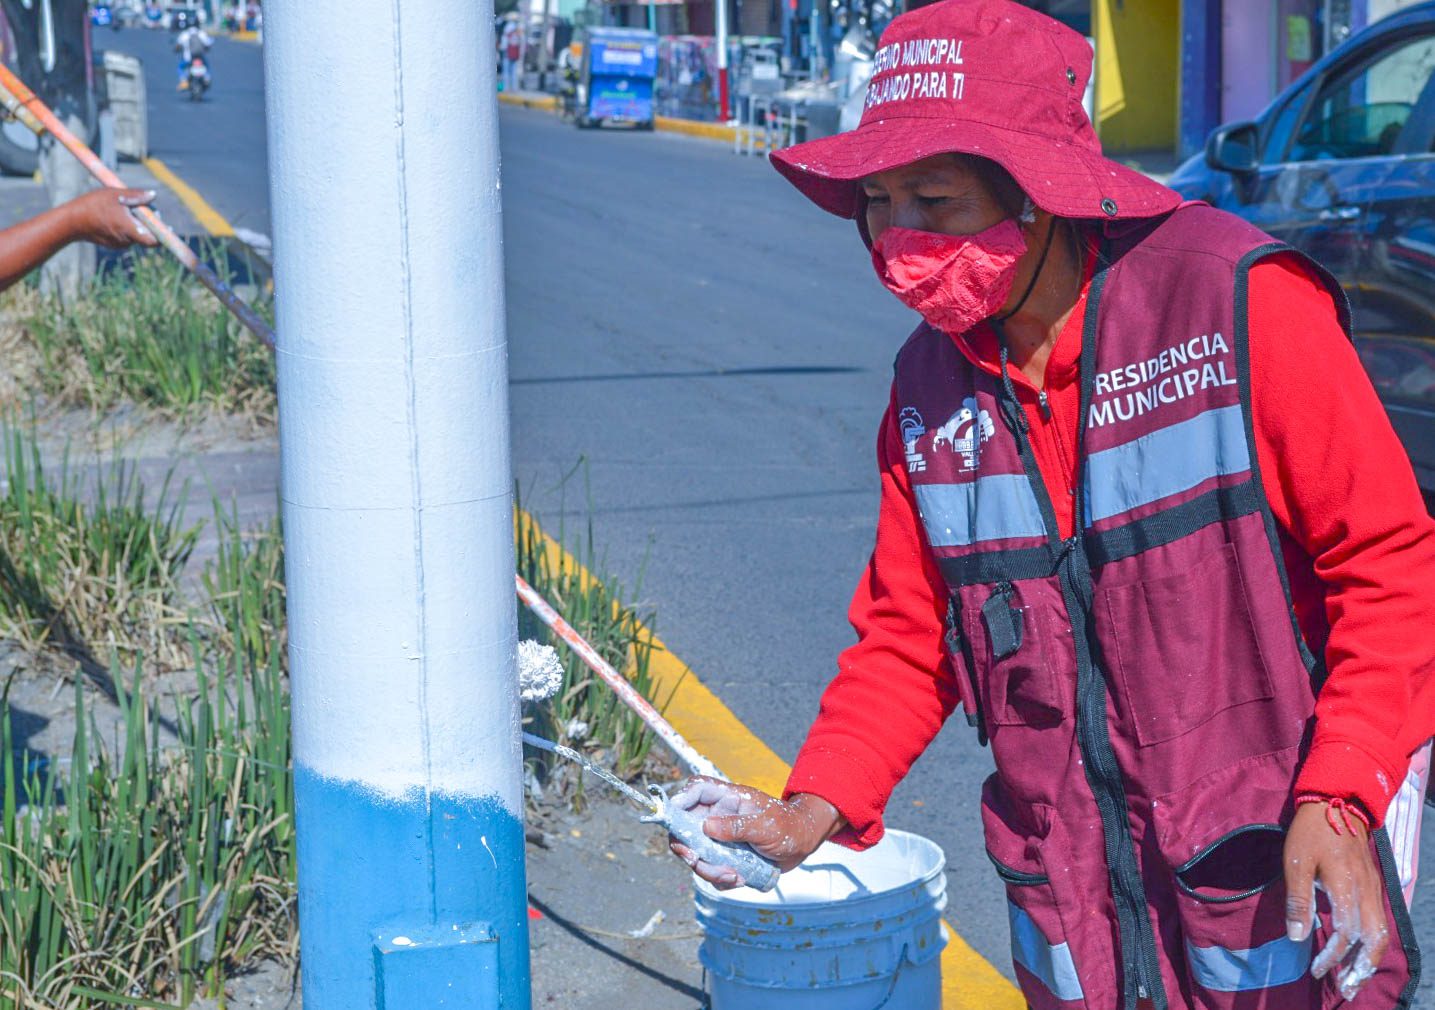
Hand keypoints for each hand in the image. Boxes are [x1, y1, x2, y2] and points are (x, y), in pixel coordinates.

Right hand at [63, 187, 159, 248]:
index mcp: (130, 229)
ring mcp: (119, 244)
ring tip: (123, 208)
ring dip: (135, 224)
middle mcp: (126, 240)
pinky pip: (125, 236)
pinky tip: (113, 216)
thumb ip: (136, 196)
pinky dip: (125, 227)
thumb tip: (153, 196)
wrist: (70, 222)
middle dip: (148, 223)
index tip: (169, 227)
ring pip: (135, 234)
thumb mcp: (115, 195)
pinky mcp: (112, 245)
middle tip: (143, 208)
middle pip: (146, 235)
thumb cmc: (92, 205)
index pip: (154, 240)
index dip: (163, 234)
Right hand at [667, 777, 843, 888]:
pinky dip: (721, 879)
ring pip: (696, 854)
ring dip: (708, 869)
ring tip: (733, 876)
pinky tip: (739, 878)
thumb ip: (736, 826)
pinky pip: (711, 870)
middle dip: (687, 848)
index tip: (672, 818)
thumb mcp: (764, 824)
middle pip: (685, 828)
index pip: (695, 790)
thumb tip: (706, 826)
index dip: (679, 800)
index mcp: (726, 799)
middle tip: (696, 861)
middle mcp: (717, 817)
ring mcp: (719, 838)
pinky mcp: (724, 857)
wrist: (802, 843)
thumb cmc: (787, 825)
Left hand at [1283, 800, 1388, 999]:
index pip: (1346, 934)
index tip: (1317, 969)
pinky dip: (1372, 943)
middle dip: (1361, 969)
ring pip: (1381, 933)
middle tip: (1346, 988)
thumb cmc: (1311, 833)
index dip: (1333, 956)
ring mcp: (1373, 889)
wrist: (1337, 803)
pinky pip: (1379, 921)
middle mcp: (1366, 892)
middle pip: (1373, 941)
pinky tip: (1359, 952)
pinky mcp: (1373, 886)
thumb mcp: (1296, 863)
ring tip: (1354, 978)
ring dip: (1369, 959)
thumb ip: (1298, 900)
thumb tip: (1296, 936)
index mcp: (1347, 887)